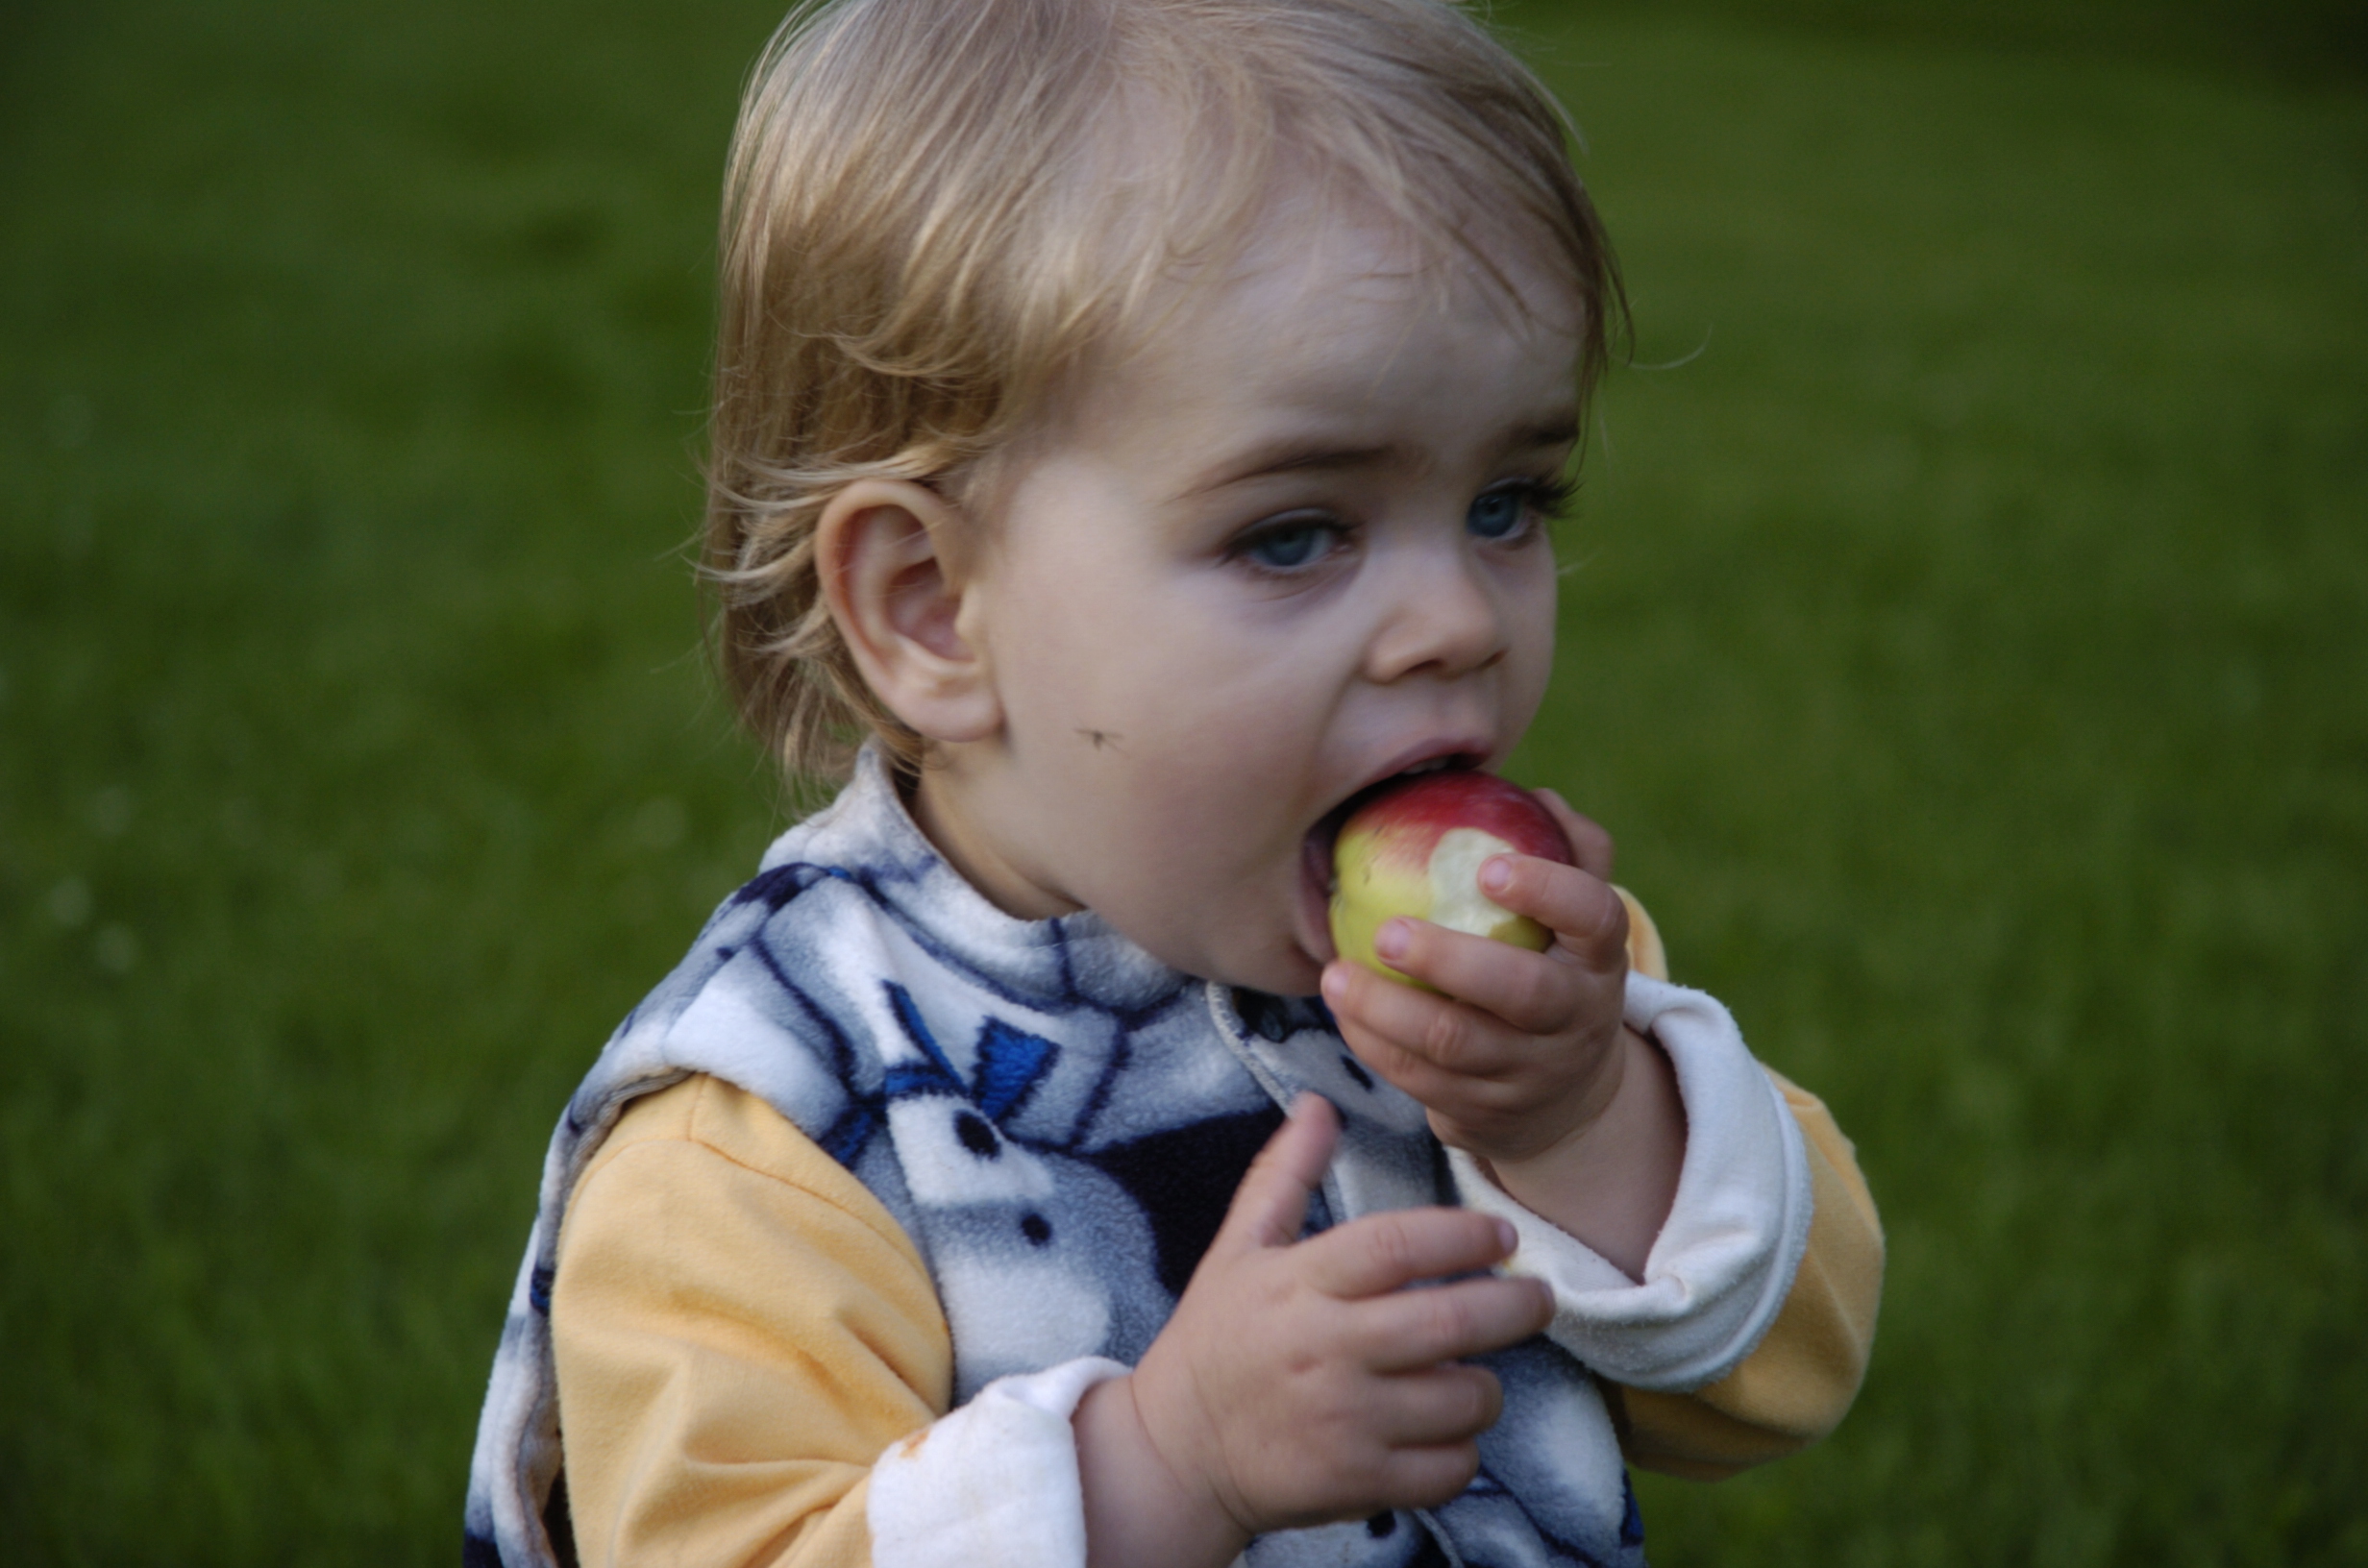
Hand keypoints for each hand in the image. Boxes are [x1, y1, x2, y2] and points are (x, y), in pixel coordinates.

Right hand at [1075, 1096, 1553, 1566]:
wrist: (1176, 1452)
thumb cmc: (1216, 1340)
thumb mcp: (1238, 1249)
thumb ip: (1284, 1175)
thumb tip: (1318, 1103)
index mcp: (1300, 1285)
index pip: (1396, 1245)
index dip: (1462, 1235)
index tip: (1501, 1236)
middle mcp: (1327, 1349)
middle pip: (1450, 1320)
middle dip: (1514, 1306)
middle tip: (1538, 1297)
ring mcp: (1345, 1421)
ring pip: (1463, 1397)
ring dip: (1485, 1384)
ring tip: (1470, 1372)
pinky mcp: (1358, 1482)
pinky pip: (1450, 1465)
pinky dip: (1462, 1449)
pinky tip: (1442, 1431)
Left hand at [1317, 792, 1684, 1277]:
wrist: (1565, 1099)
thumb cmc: (1554, 972)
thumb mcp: (1577, 924)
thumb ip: (1569, 853)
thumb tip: (1535, 797)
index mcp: (1601, 959)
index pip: (1596, 918)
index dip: (1549, 891)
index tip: (1487, 866)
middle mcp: (1576, 1020)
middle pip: (1523, 993)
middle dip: (1452, 960)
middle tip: (1388, 931)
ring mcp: (1530, 1074)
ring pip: (1456, 1046)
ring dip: (1387, 1010)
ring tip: (1335, 976)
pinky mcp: (1483, 1113)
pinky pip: (1418, 1080)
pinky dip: (1373, 1043)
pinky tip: (1341, 1009)